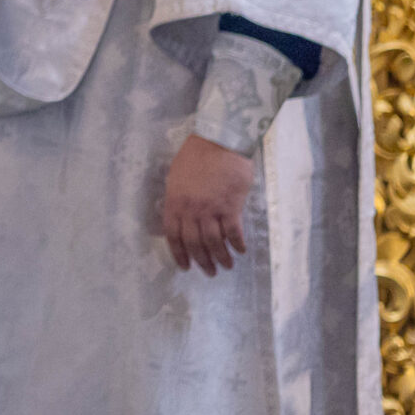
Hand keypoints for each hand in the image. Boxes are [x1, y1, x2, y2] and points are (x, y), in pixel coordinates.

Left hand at [160, 134, 255, 275]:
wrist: (219, 142)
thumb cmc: (196, 155)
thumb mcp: (176, 176)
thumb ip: (178, 199)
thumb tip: (182, 217)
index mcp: (175, 202)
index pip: (174, 236)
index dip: (179, 254)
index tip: (186, 266)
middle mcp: (191, 210)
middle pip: (195, 243)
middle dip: (202, 261)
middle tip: (209, 272)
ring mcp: (211, 210)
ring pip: (214, 242)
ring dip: (221, 258)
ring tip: (226, 266)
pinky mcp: (231, 207)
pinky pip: (234, 233)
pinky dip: (237, 245)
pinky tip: (240, 251)